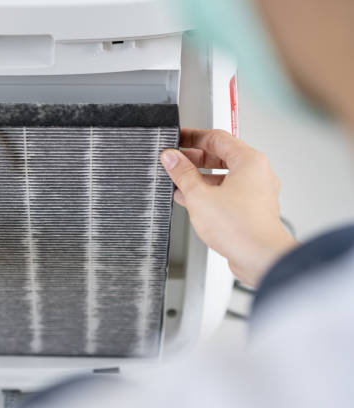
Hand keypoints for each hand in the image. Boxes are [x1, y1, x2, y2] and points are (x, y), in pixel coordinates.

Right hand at [160, 129, 296, 286]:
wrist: (260, 259)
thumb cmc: (241, 228)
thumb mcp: (199, 196)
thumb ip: (183, 174)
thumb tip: (171, 158)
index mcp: (249, 161)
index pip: (216, 137)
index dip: (192, 137)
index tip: (176, 140)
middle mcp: (257, 173)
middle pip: (221, 156)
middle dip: (194, 159)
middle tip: (174, 161)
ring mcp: (256, 192)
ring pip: (224, 176)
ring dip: (200, 178)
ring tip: (178, 181)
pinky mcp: (252, 209)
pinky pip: (228, 193)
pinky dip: (209, 193)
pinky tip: (191, 200)